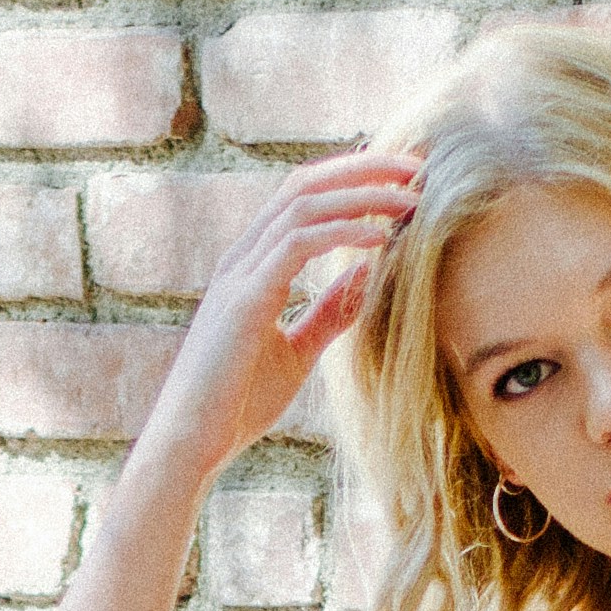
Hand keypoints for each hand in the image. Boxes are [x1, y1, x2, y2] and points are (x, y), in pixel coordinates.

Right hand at [137, 151, 421, 470]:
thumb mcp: (297, 351)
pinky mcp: (244, 301)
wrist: (192, 443)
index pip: (303, 198)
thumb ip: (327, 313)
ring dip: (362, 194)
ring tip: (410, 198)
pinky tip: (381, 237)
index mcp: (252, 266)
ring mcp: (239, 276)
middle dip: (363, 168)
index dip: (353, 179)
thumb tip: (365, 277)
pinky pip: (296, 245)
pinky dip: (342, 233)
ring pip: (303, 205)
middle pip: (304, 185)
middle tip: (418, 167)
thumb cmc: (237, 403)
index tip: (403, 181)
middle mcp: (242, 259)